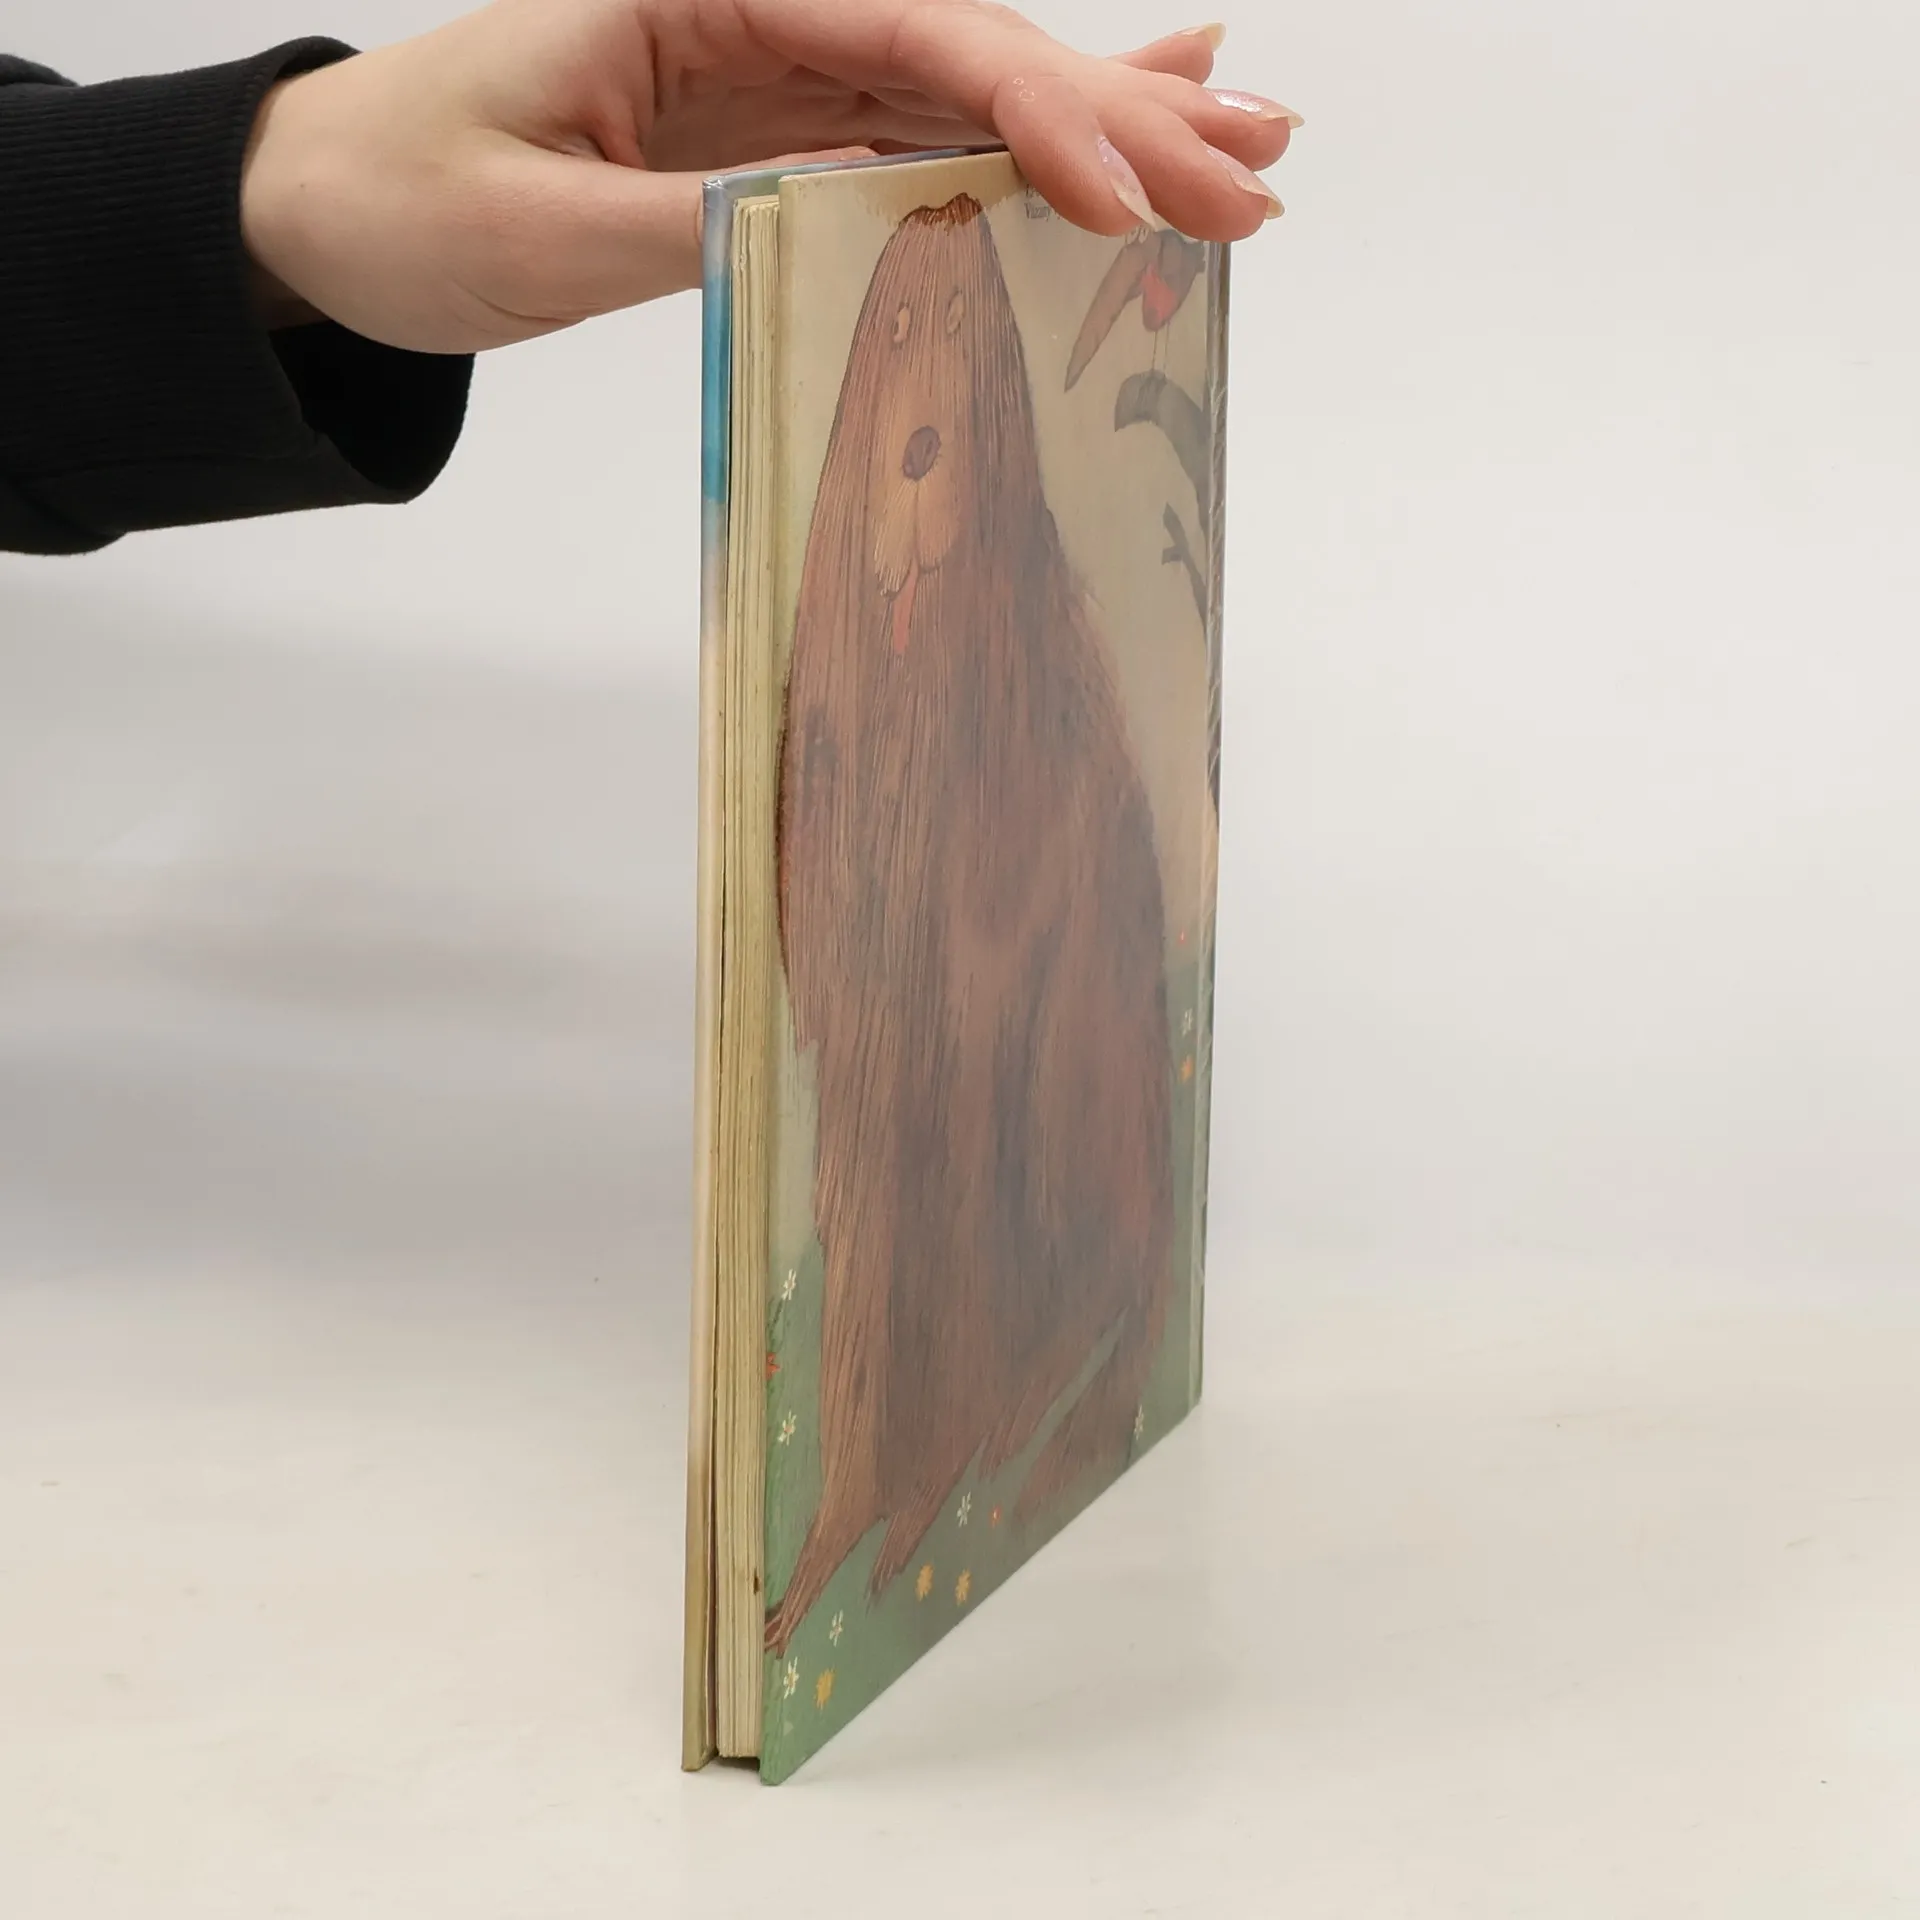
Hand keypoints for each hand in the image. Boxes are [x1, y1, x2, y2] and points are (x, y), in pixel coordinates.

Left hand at [240, 0, 1297, 352]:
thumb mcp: (537, 226)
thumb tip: (861, 228)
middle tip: (1257, 176)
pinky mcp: (779, 133)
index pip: (909, 38)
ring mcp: (779, 72)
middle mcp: (762, 8)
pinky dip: (1029, 148)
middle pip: (975, 50)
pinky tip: (1123, 140)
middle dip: (1121, 116)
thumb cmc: (397, 197)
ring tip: (1246, 157)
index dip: (1036, 110)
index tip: (1126, 201)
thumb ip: (704, 223)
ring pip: (975, 93)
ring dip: (1112, 130)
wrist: (323, 209)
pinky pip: (925, 138)